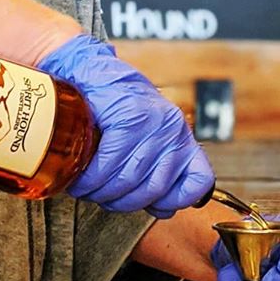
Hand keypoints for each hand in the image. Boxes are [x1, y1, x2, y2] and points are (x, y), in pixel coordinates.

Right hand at [37, 34, 214, 218]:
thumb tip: (162, 208)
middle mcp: (173, 129)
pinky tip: (81, 178)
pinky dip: (91, 177)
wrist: (89, 72)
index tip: (151, 205)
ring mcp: (153, 121)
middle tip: (100, 197)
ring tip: (86, 189)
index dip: (175, 202)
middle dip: (121, 201)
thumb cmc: (113, 110)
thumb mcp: (143, 140)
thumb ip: (154, 172)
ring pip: (129, 179)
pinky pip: (109, 162)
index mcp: (181, 136)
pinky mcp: (129, 115)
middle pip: (154, 189)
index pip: (198, 182)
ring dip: (101, 192)